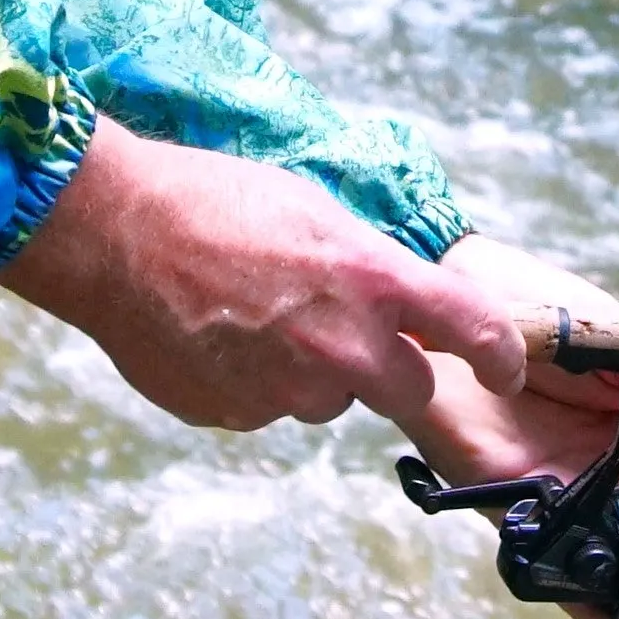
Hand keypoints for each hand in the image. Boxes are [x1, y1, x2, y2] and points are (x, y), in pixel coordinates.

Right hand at [0, 118, 531, 432]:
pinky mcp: (237, 417)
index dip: (501, 355)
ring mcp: (286, 392)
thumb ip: (370, 266)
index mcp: (371, 281)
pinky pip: (266, 409)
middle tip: (341, 327)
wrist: (112, 233)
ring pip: (327, 400)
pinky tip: (214, 335)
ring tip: (250, 314)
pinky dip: (253, 382)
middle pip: (408, 390)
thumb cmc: (211, 200)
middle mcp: (341, 348)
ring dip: (310, 372)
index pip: (473, 330)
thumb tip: (400, 306)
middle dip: (390, 366)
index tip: (506, 367)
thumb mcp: (313, 210)